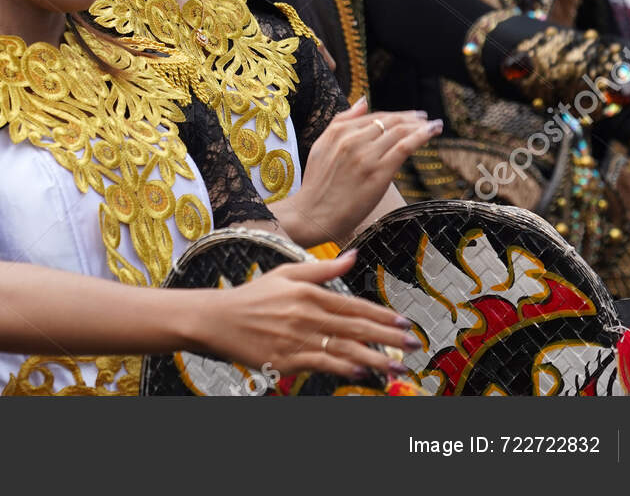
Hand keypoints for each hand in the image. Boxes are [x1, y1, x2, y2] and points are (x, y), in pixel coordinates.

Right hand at [206, 250, 411, 379]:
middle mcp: (306, 314)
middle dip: (388, 337)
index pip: (354, 305)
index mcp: (308, 293)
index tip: (404, 322)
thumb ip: (322, 268)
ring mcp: (297, 338)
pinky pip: (322, 364)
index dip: (382, 315)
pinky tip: (362, 373)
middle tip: (412, 344)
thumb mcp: (286, 273)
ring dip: (374, 358)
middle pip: (356, 327)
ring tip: (396, 366)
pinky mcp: (287, 358)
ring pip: (344, 348)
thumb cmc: (253, 296)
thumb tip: (353, 255)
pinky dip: (344, 368)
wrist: (217, 319)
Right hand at [281, 100, 440, 244]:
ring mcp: (366, 156)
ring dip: (420, 125)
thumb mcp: (322, 145)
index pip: (374, 116)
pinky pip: (404, 147)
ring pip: (399, 132)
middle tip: (424, 118)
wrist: (313, 214)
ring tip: (433, 125)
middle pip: (389, 121)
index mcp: (339, 132)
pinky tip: (432, 132)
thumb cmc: (318, 184)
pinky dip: (421, 136)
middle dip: (410, 118)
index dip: (395, 114)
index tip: (410, 116)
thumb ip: (342, 121)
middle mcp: (353, 140)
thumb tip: (363, 101)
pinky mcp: (379, 173)